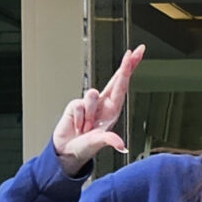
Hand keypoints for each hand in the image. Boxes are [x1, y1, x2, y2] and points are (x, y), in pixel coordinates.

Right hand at [54, 45, 142, 177]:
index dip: (127, 71)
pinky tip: (78, 127)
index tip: (132, 57)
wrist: (67, 150)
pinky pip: (78, 105)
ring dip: (89, 115)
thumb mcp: (98, 143)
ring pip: (92, 95)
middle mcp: (103, 104)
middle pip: (115, 80)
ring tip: (86, 129)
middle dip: (125, 66)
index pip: (122, 87)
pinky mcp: (75, 104)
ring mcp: (89, 103)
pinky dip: (79, 119)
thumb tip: (121, 145)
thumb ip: (109, 140)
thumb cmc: (86, 147)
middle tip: (134, 51)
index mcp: (113, 110)